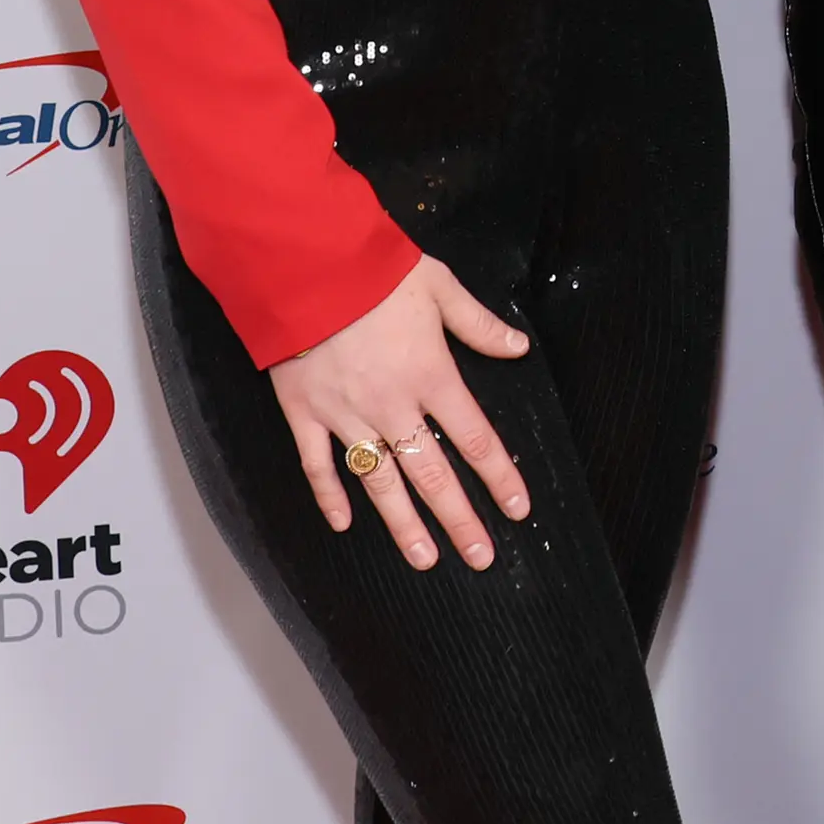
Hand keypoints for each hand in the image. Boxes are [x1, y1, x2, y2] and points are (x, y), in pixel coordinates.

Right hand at [265, 257, 535, 570]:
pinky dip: (329, 496)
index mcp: (431, 376)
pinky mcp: (304, 413)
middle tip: (479, 556)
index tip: (516, 509)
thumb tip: (518, 346)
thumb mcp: (440, 286)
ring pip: (381, 482)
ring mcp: (346, 415)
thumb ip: (479, 324)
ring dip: (403, 524)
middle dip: (459, 519)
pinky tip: (342, 524)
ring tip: (424, 559)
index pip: (475, 439)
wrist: (306, 264)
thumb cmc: (374, 270)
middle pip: (433, 475)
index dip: (499, 477)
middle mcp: (393, 406)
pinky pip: (318, 465)